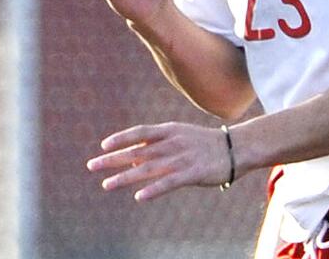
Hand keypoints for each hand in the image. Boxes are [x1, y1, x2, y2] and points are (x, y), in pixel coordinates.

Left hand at [86, 122, 234, 200]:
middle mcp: (172, 143)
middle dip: (114, 159)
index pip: (140, 132)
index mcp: (170, 131)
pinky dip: (153, 189)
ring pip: (149, 168)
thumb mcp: (180, 136)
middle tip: (92, 165)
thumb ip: (157, 144)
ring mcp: (182, 158)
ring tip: (107, 185)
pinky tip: (139, 197)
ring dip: (126, 176)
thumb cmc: (205, 143)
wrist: (236, 148)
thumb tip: (131, 154)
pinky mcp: (192, 173)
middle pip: (138, 152)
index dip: (122, 138)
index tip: (103, 145)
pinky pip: (169, 183)